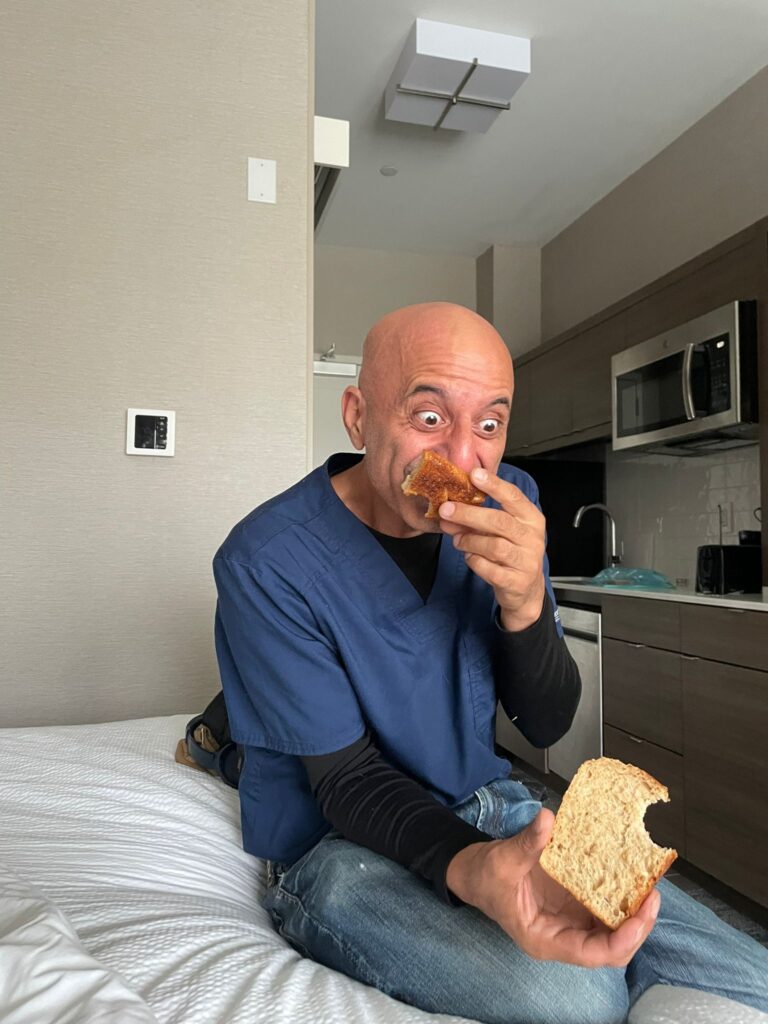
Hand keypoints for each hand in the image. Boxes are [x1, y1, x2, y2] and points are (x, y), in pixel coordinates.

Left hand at [439, 468, 546, 630]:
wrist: (526, 590)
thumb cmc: (512, 553)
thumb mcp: (502, 532)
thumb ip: (480, 518)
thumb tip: (449, 507)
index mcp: (531, 519)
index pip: (514, 497)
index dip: (494, 485)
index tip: (474, 474)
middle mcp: (533, 538)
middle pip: (499, 521)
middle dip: (469, 514)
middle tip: (446, 510)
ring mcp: (527, 561)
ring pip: (493, 546)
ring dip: (469, 540)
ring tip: (458, 539)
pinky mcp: (516, 582)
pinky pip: (489, 569)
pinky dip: (475, 561)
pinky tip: (470, 557)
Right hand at [446, 809, 660, 966]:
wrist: (473, 872)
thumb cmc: (484, 876)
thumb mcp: (503, 860)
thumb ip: (527, 843)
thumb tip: (548, 819)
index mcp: (545, 938)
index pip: (594, 953)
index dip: (624, 938)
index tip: (641, 913)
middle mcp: (563, 936)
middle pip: (611, 947)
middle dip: (637, 925)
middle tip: (654, 894)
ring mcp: (569, 922)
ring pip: (612, 929)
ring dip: (633, 911)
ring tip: (649, 884)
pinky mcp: (571, 905)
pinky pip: (602, 906)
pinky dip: (619, 894)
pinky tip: (629, 874)